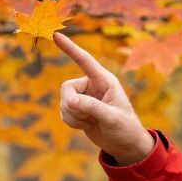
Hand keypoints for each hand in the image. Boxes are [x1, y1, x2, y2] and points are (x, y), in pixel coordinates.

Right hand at [53, 31, 155, 163]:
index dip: (70, 48)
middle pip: (66, 87)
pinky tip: (85, 126)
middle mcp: (92, 86)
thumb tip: (68, 101)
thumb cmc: (125, 128)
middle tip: (85, 118)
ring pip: (63, 101)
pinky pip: (64, 112)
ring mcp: (84, 98)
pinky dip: (71, 122)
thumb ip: (91, 107)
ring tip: (90, 122)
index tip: (56, 35)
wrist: (124, 145)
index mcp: (104, 80)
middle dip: (71, 104)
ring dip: (73, 116)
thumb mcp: (111, 118)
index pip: (84, 60)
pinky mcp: (78, 110)